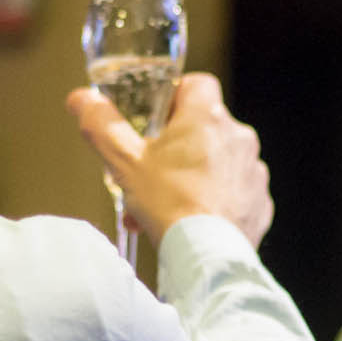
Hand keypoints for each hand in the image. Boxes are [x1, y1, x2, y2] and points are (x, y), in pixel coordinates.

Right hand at [66, 72, 273, 249]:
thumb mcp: (124, 163)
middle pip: (204, 127)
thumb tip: (81, 99)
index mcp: (207, 118)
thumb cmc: (169, 206)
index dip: (175, 96)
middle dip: (176, 147)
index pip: (197, 84)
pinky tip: (192, 217)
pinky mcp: (259, 200)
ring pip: (218, 161)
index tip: (156, 117)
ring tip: (165, 203)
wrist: (206, 256)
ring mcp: (253, 170)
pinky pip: (234, 191)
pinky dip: (214, 199)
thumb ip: (102, 125)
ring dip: (193, 175)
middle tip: (150, 171)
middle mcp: (238, 137)